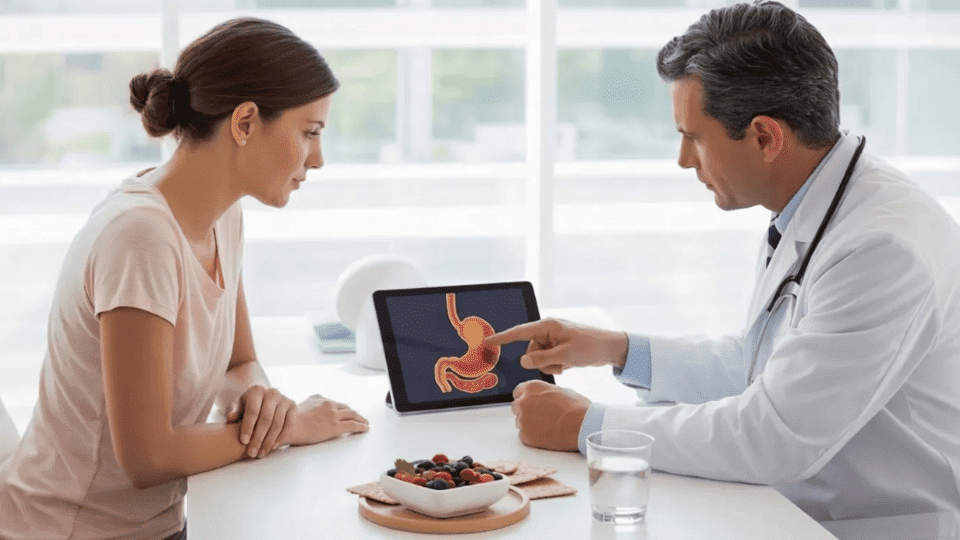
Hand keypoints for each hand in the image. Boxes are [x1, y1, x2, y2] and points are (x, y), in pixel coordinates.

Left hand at [225, 385, 295, 458]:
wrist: (268, 403)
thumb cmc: (248, 406)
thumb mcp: (239, 406)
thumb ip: (235, 411)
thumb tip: (230, 418)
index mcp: (256, 390)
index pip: (252, 411)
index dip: (248, 427)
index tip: (244, 442)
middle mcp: (272, 392)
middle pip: (266, 419)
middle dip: (258, 438)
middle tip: (252, 453)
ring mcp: (284, 399)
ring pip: (277, 424)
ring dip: (269, 441)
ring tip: (261, 454)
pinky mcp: (293, 406)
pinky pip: (289, 424)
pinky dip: (281, 437)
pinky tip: (273, 447)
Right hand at [277, 394, 368, 446]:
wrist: (289, 426)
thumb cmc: (287, 421)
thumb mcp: (295, 408)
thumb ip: (303, 409)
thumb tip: (302, 413)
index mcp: (318, 399)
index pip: (334, 403)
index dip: (342, 408)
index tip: (347, 411)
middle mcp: (328, 404)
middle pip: (345, 408)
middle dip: (353, 413)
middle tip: (360, 417)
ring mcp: (333, 415)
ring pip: (352, 415)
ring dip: (360, 419)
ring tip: (365, 423)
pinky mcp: (336, 426)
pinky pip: (353, 425)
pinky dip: (361, 426)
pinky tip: (365, 428)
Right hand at [484, 318, 628, 374]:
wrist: (610, 348)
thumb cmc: (590, 346)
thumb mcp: (565, 355)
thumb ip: (542, 359)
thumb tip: (523, 361)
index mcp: (547, 326)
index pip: (519, 332)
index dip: (502, 338)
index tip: (487, 341)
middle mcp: (548, 330)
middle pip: (530, 350)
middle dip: (542, 360)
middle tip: (561, 361)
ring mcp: (553, 339)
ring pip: (539, 357)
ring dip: (551, 364)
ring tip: (567, 362)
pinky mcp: (558, 346)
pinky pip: (548, 359)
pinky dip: (557, 364)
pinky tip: (570, 362)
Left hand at [511, 380, 589, 450]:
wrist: (582, 425)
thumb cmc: (576, 407)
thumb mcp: (560, 390)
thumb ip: (545, 393)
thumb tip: (543, 396)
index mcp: (531, 388)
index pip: (518, 392)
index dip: (525, 398)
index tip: (530, 403)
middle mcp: (523, 402)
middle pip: (517, 408)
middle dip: (526, 411)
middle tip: (541, 417)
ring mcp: (523, 420)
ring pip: (520, 422)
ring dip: (530, 424)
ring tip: (547, 426)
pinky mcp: (526, 436)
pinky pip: (524, 436)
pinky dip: (533, 437)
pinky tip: (546, 435)